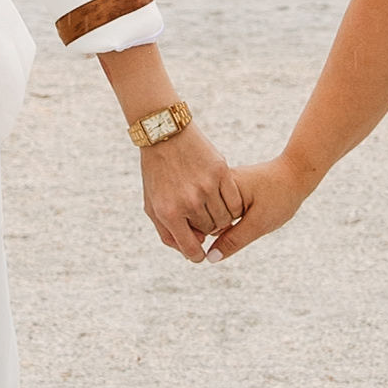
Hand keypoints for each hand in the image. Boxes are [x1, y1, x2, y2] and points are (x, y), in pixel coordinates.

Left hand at [140, 126, 244, 262]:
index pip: (191, 250)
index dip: (197, 255)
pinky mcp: (221, 171)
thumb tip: (192, 251)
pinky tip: (223, 199)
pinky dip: (232, 206)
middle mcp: (189, 202)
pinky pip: (235, 202)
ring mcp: (207, 186)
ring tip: (211, 206)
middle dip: (205, 228)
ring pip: (224, 219)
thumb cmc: (157, 172)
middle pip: (209, 232)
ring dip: (219, 217)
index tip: (200, 250)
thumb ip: (168, 233)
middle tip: (201, 215)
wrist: (166, 132)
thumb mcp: (152, 204)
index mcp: (169, 213)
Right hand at [203, 153, 314, 261]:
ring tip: (251, 215)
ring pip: (214, 216)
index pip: (202, 219)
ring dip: (226, 224)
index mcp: (221, 186)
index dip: (211, 233)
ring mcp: (222, 186)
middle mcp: (218, 183)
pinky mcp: (229, 190)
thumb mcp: (258, 223)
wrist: (295, 174)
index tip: (234, 230)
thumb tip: (210, 258)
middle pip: (206, 218)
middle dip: (220, 229)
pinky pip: (222, 211)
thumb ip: (233, 240)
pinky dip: (231, 218)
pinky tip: (248, 214)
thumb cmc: (279, 196)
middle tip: (248, 220)